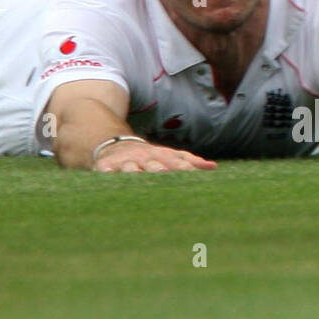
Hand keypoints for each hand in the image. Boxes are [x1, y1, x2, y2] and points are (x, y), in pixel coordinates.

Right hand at [93, 140, 216, 172]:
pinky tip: (105, 174)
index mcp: (161, 157)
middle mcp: (145, 159)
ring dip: (133, 171)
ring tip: (134, 174)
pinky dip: (106, 172)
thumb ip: (189, 161)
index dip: (184, 168)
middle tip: (164, 173)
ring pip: (130, 167)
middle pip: (154, 164)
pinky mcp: (107, 166)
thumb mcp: (168, 155)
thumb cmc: (148, 156)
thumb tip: (213, 167)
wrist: (116, 144)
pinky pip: (106, 170)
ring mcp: (126, 162)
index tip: (193, 174)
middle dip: (159, 169)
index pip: (176, 162)